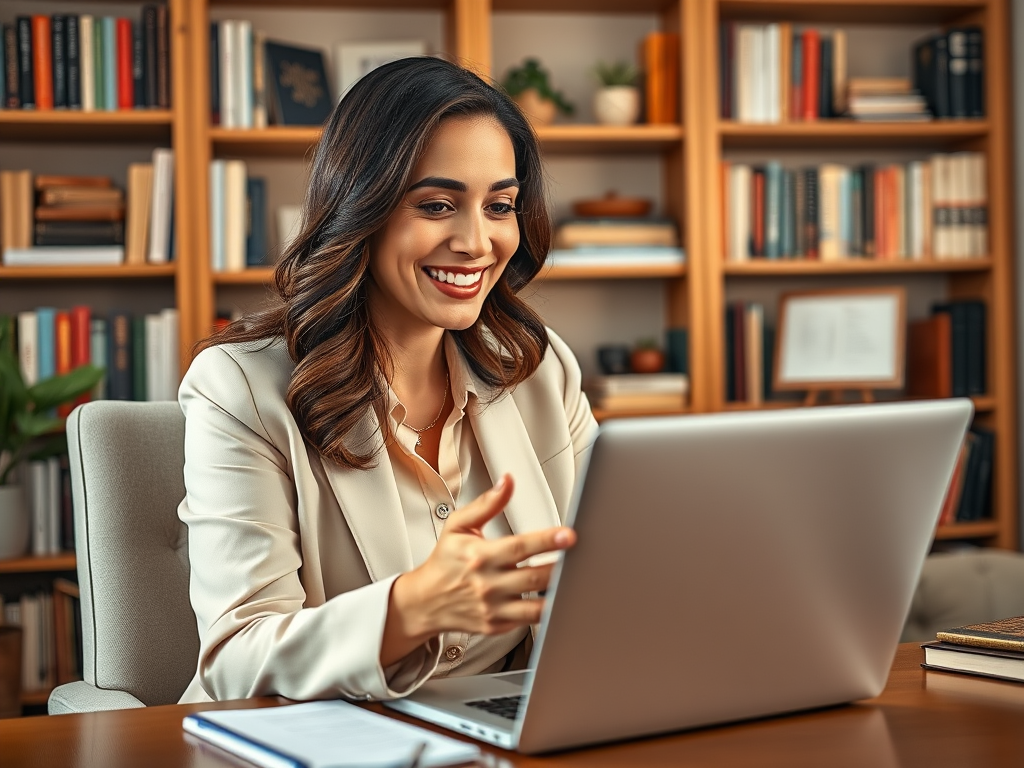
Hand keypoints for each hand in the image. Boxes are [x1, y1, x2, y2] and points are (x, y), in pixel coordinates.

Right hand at [380, 474, 575, 666]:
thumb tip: (507, 482)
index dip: (546, 540)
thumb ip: (487, 504)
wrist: (424, 602)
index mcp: (480, 555)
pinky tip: (560, 598)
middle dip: (562, 568)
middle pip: (535, 577)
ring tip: (576, 580)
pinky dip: (547, 611)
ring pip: (536, 605)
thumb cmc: (444, 561)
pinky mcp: (497, 626)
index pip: (519, 547)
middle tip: (583, 558)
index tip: (568, 535)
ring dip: (559, 593)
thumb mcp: (458, 526)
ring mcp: (493, 608)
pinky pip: (528, 621)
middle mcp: (488, 584)